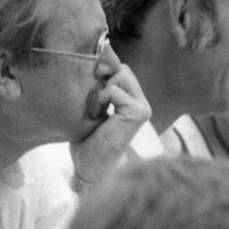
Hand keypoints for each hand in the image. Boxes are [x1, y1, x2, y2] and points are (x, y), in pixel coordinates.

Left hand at [69, 58, 151, 187]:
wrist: (89, 167)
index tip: (87, 89)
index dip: (100, 72)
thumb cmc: (86, 140)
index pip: (118, 69)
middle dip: (101, 78)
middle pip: (120, 68)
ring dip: (100, 89)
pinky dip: (100, 98)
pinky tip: (96, 115)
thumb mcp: (91, 106)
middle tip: (91, 102)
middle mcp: (140, 101)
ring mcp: (142, 106)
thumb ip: (97, 86)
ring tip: (94, 109)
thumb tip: (90, 61)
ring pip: (119, 74)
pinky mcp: (139, 112)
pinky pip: (114, 89)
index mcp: (131, 99)